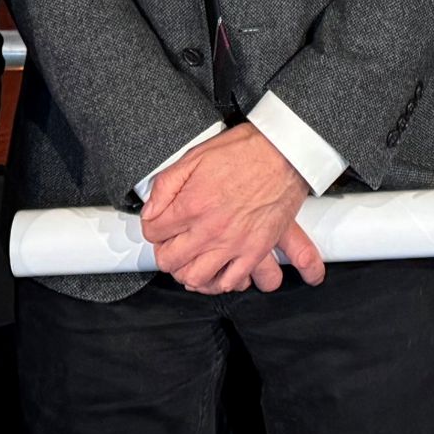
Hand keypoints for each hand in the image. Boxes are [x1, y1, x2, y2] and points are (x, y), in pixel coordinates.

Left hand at [141, 124, 324, 293]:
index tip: (159, 223)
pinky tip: (215, 269)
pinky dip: (217, 281)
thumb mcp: (195, 157)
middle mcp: (209, 229)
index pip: (153, 232)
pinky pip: (229, 282)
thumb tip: (149, 210)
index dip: (153, 226)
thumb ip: (166, 185)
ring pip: (194, 278)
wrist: (284, 153)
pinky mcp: (255, 251)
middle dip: (165, 251)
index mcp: (191, 205)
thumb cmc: (244, 151)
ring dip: (186, 270)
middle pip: (169, 260)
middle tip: (171, 242)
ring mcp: (233, 244)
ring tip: (190, 258)